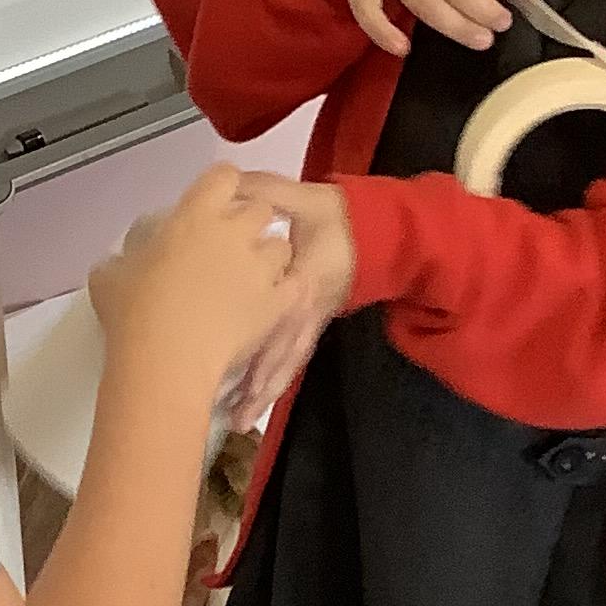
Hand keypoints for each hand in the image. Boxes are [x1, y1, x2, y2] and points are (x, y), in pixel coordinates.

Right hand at [88, 166, 296, 403]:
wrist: (168, 359)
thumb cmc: (135, 313)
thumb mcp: (109, 277)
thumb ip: (121, 261)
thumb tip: (117, 265)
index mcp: (194, 215)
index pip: (222, 176)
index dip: (221, 186)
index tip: (213, 201)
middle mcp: (234, 232)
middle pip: (259, 208)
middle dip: (250, 222)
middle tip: (230, 245)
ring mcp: (260, 267)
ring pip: (281, 246)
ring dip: (269, 257)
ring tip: (251, 279)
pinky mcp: (277, 302)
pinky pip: (294, 286)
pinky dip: (285, 293)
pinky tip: (268, 305)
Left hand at [223, 175, 353, 426]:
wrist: (379, 234)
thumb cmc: (337, 216)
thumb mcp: (304, 198)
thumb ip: (267, 192)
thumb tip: (228, 183)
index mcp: (303, 277)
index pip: (278, 312)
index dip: (256, 337)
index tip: (227, 356)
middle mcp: (306, 308)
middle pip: (281, 352)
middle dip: (258, 384)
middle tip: (230, 414)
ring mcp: (310, 323)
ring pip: (286, 364)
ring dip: (264, 393)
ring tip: (239, 421)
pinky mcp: (311, 329)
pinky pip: (291, 361)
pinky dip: (273, 385)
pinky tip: (253, 405)